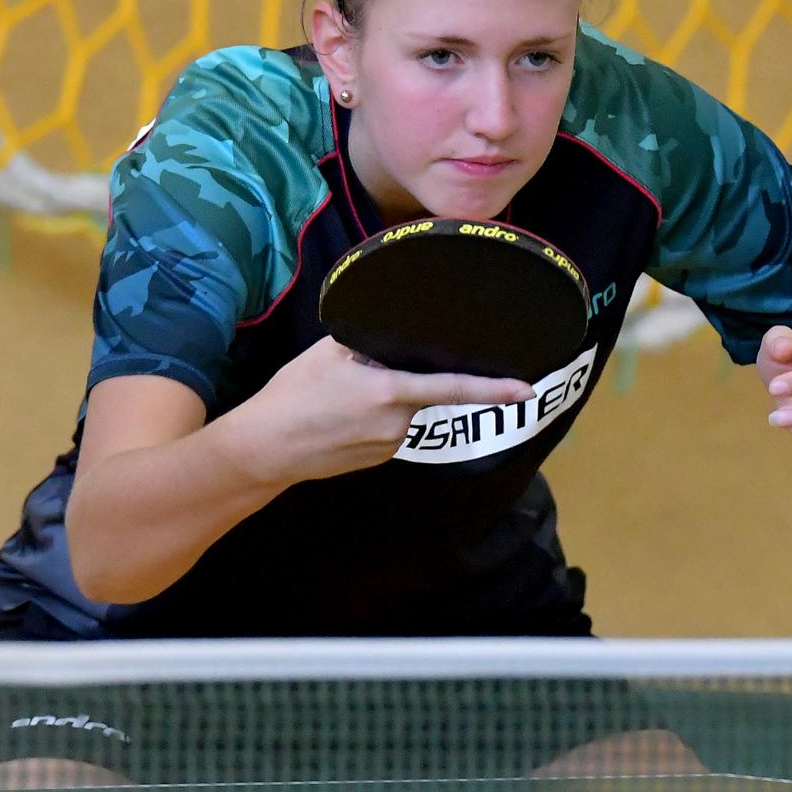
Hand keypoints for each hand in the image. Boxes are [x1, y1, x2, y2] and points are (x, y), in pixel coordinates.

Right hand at [235, 338, 534, 484]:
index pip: (452, 387)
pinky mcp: (378, 460)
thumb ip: (368, 339)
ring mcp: (388, 446)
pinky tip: (342, 417)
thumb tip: (393, 332)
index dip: (493, 388)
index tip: (526, 390)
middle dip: (399, 378)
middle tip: (352, 377)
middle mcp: (397, 423)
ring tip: (339, 398)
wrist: (266, 448)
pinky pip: (390, 429)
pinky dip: (375, 419)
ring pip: (404, 411)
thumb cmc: (293, 394)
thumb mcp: (329, 352)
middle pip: (419, 392)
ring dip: (386, 399)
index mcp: (390, 392)